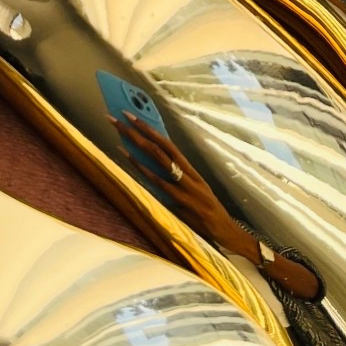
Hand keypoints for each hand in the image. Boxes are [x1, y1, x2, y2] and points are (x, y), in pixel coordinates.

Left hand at [112, 114, 237, 241]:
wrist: (223, 229)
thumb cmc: (206, 210)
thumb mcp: (194, 190)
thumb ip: (178, 179)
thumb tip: (156, 169)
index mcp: (190, 169)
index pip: (168, 144)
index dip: (151, 129)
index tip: (133, 116)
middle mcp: (187, 173)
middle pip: (161, 146)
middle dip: (140, 131)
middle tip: (122, 116)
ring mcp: (184, 185)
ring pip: (159, 159)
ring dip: (138, 145)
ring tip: (121, 133)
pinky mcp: (181, 200)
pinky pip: (160, 183)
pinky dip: (144, 171)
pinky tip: (131, 160)